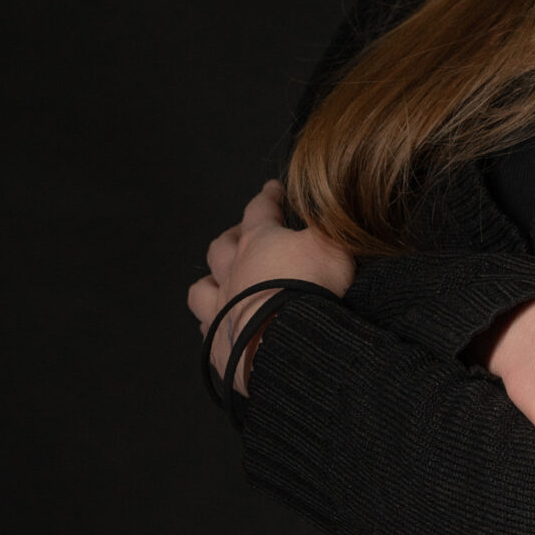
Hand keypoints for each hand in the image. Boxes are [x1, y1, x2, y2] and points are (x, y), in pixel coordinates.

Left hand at [188, 181, 353, 392]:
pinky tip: (222, 329)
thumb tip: (332, 213)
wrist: (290, 344)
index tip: (272, 189)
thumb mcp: (332, 245)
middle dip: (231, 238)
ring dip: (210, 283)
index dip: (267, 198)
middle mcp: (232, 273)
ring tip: (218, 284)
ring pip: (201, 289)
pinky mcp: (219, 345)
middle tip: (240, 236)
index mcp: (258, 243)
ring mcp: (221, 310)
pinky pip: (208, 330)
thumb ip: (328, 229)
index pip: (259, 210)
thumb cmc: (311, 287)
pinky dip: (214, 326)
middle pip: (221, 248)